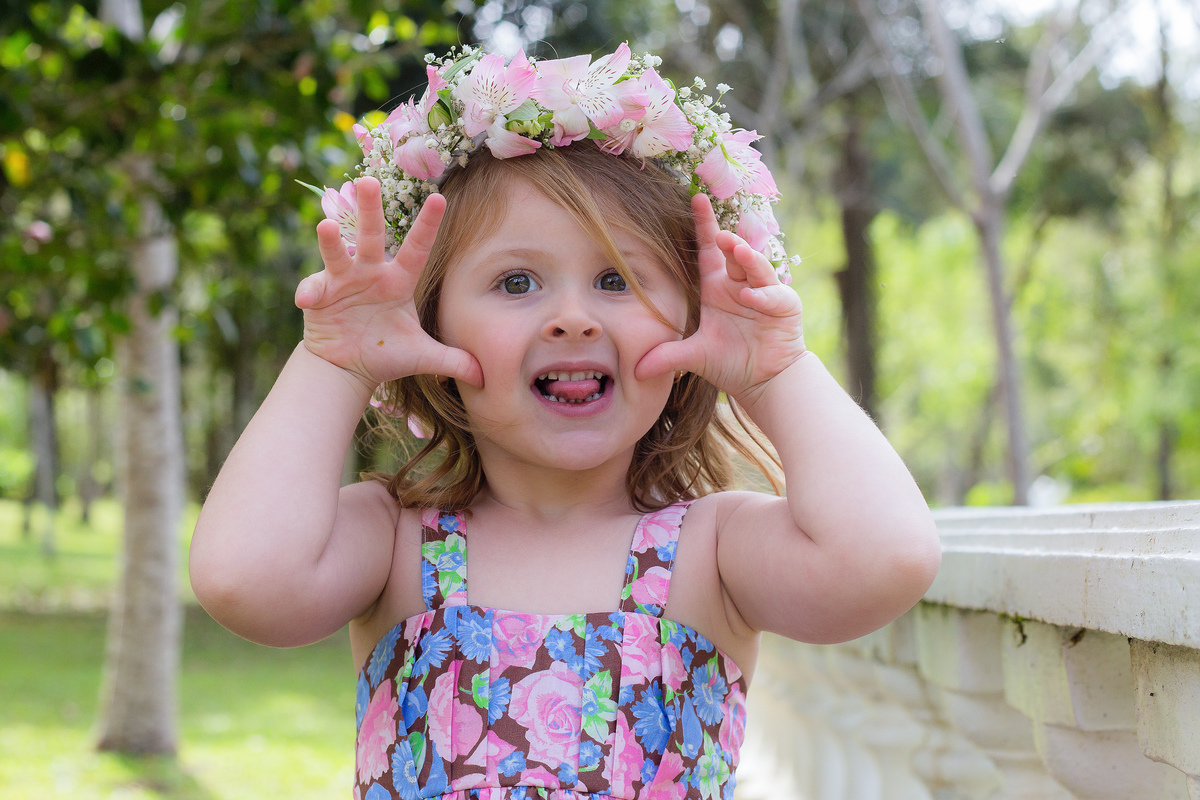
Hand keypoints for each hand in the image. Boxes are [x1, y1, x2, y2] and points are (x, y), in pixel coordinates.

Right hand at [295, 177, 482, 392]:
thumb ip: (454, 361)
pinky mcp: (320, 295)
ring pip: (338, 253)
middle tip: (370, 181)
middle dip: (370, 209)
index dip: (428, 225)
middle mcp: (371, 273)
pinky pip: (314, 288)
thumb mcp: (423, 357)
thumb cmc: (386, 353)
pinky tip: (306, 300)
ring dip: (331, 241)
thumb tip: (487, 376)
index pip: (418, 249)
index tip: (440, 198)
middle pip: (371, 236)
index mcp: (399, 281)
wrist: (348, 368)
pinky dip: (309, 291)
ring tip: (328, 227)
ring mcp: (343, 280)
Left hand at [635, 193, 804, 406]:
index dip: (704, 224)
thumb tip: (635, 372)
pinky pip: (772, 294)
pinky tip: (749, 295)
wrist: (764, 381)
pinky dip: (762, 293)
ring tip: (738, 251)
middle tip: (720, 236)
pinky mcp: (784, 306)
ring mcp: (765, 291)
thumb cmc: (732, 362)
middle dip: (728, 242)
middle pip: (734, 254)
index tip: (697, 198)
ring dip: (748, 259)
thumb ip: (667, 358)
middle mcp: (740, 283)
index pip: (708, 249)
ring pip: (756, 267)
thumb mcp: (695, 357)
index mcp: (717, 286)